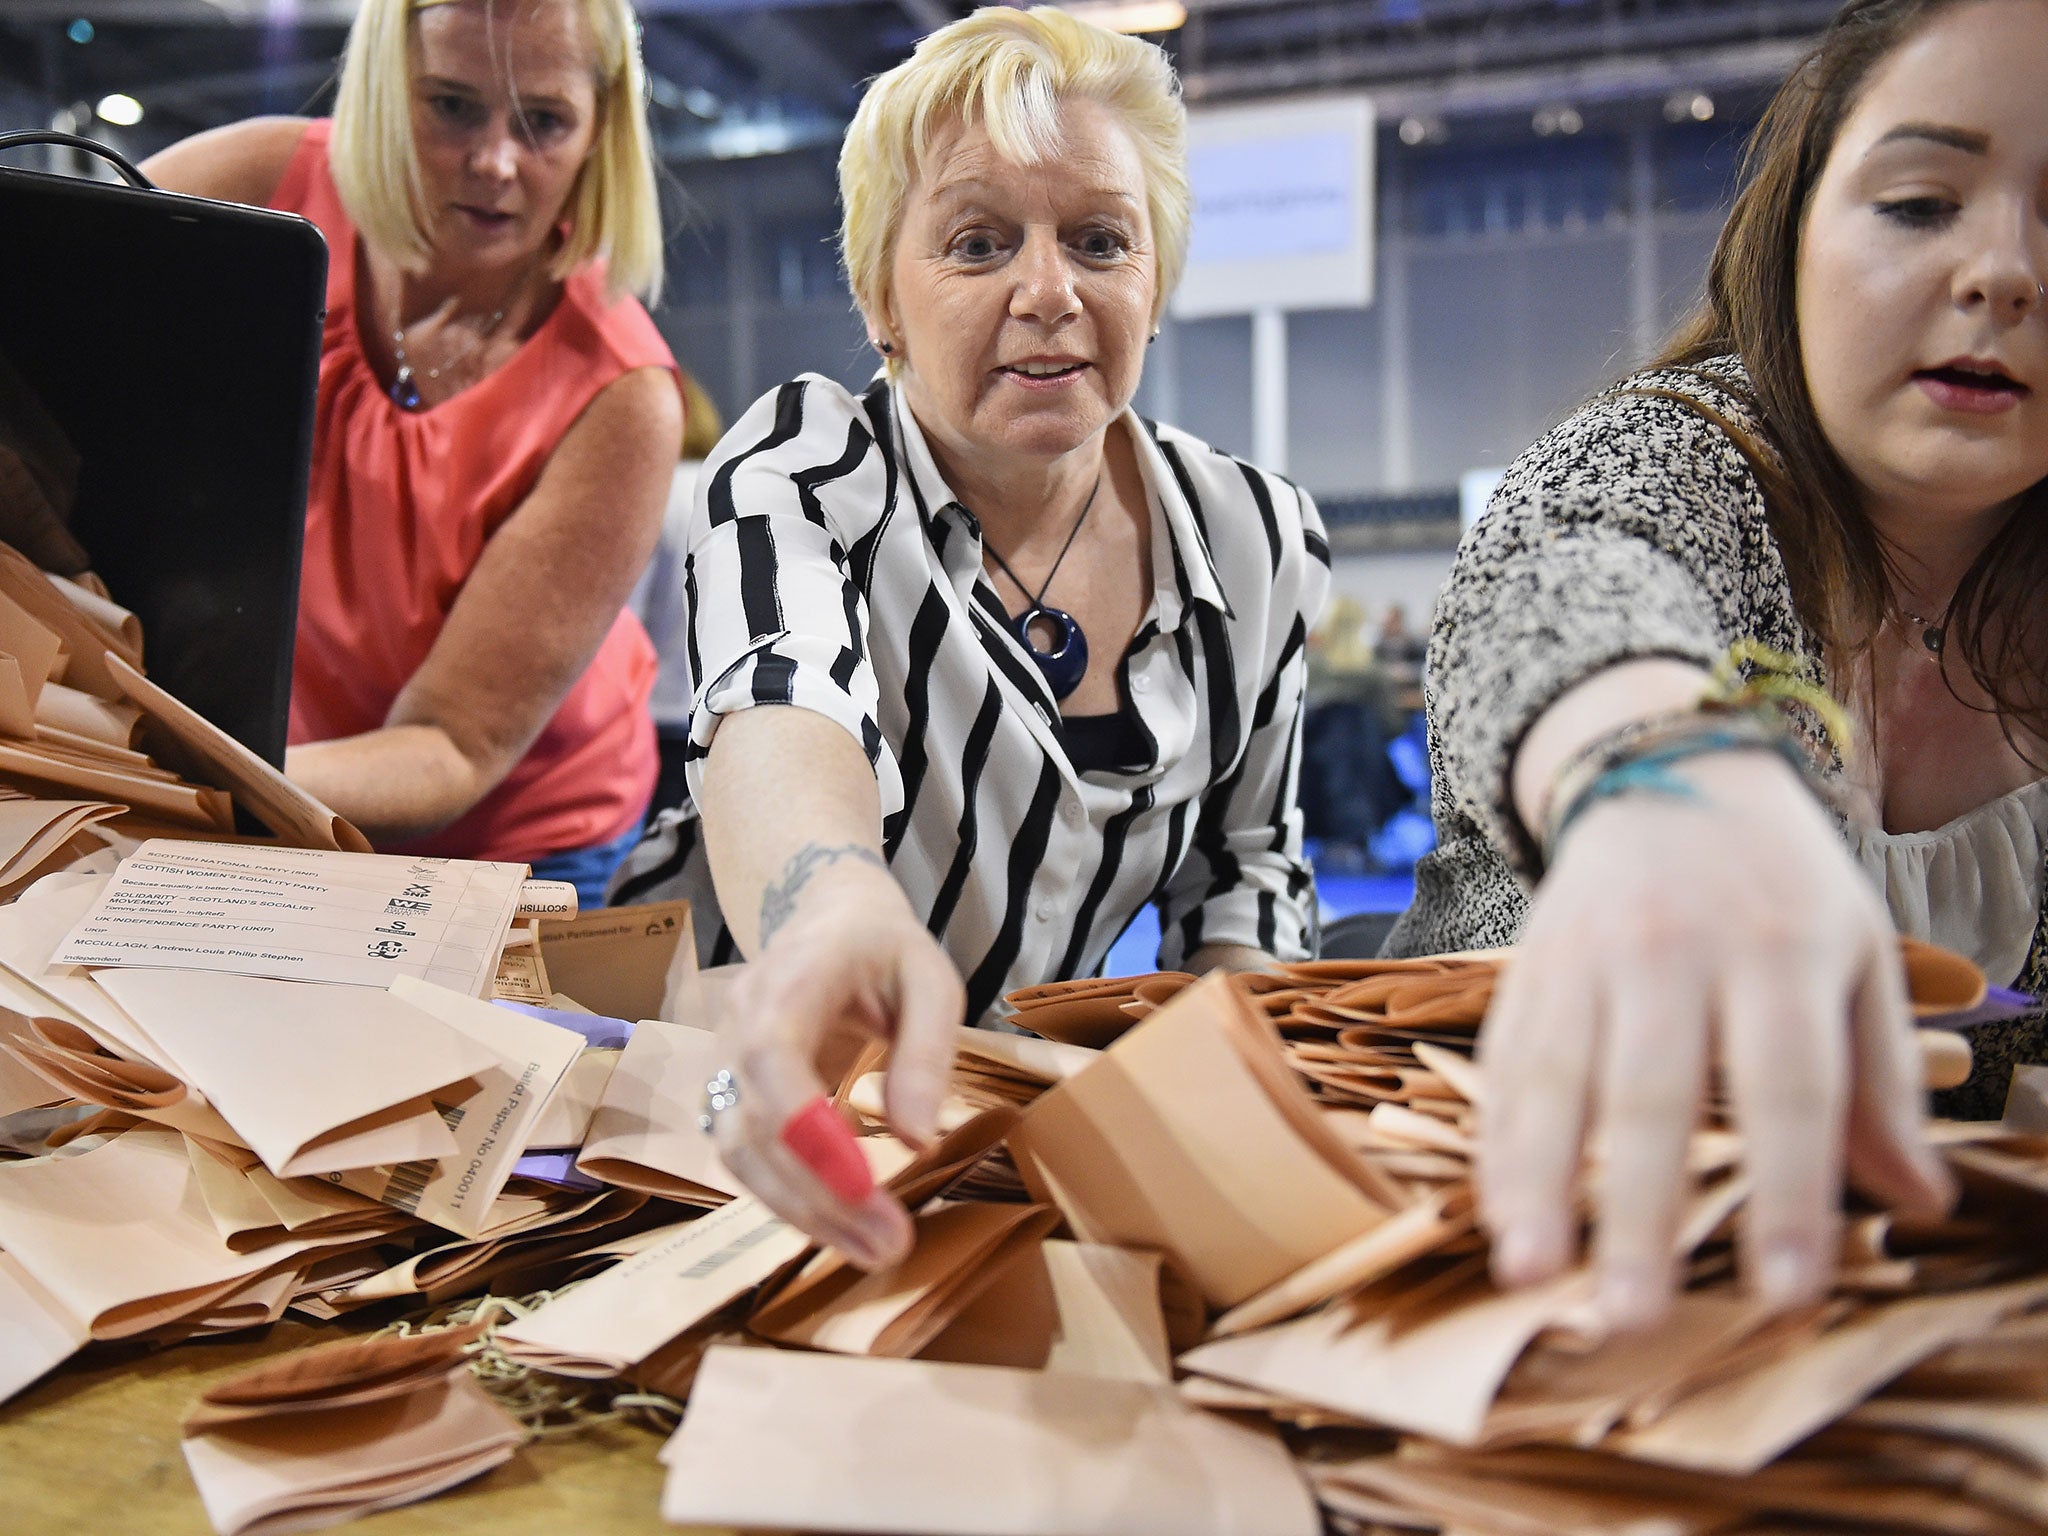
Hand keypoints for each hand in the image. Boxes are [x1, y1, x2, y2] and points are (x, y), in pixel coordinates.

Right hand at [707, 855, 963, 1269]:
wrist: (828, 920)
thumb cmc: (885, 948)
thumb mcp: (931, 979)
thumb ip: (927, 1051)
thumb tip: (917, 1140)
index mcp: (788, 979)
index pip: (771, 1055)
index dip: (805, 1125)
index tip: (862, 1185)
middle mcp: (738, 1024)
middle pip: (752, 1123)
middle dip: (816, 1193)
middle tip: (888, 1243)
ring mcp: (726, 1063)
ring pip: (739, 1153)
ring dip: (802, 1211)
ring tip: (875, 1248)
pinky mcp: (734, 1098)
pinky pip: (747, 1159)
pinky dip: (791, 1200)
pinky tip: (845, 1228)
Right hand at [1478, 749, 1955, 1328]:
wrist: (1665, 769)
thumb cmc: (1779, 882)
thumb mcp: (1857, 954)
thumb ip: (1880, 1080)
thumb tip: (1917, 1202)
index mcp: (1779, 948)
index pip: (1788, 1085)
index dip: (1788, 1191)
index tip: (1787, 1292)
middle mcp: (1672, 948)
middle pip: (1652, 1093)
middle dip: (1637, 1211)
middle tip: (1631, 1315)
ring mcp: (1585, 952)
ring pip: (1553, 1077)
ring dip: (1537, 1182)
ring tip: (1530, 1271)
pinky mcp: (1527, 961)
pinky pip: (1503, 1058)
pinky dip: (1494, 1139)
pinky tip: (1495, 1211)